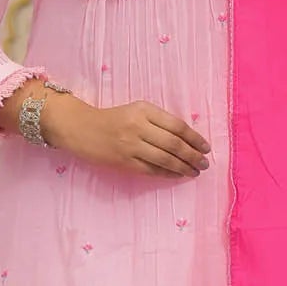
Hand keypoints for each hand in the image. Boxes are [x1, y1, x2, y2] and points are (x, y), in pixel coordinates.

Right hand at [13, 88, 210, 177]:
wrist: (81, 128)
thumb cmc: (112, 119)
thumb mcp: (136, 110)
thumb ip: (158, 121)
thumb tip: (187, 139)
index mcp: (143, 110)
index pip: (176, 126)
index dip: (194, 138)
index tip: (206, 146)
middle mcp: (138, 126)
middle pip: (174, 144)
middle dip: (193, 155)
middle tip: (205, 163)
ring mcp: (130, 146)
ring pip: (165, 159)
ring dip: (184, 167)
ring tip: (195, 171)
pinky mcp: (124, 162)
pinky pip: (152, 170)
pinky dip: (168, 174)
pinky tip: (178, 175)